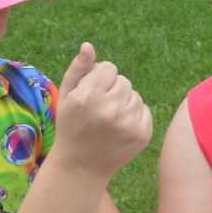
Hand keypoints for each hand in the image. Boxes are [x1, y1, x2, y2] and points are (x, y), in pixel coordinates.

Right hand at [50, 44, 153, 178]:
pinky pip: (144, 110)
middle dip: (113, 90)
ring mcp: (128, 123)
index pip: (109, 68)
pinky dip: (134, 116)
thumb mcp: (67, 97)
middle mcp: (109, 109)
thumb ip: (78, 69)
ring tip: (108, 120)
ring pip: (135, 95)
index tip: (92, 94)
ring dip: (124, 103)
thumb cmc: (71, 127)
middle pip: (124, 81)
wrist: (81, 167)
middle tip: (99, 109)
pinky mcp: (143, 134)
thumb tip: (88, 45)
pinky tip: (119, 128)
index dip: (100, 79)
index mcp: (88, 97)